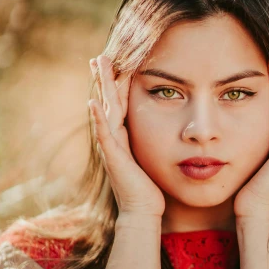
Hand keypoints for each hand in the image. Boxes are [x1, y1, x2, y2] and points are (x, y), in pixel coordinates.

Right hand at [89, 55, 165, 217]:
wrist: (143, 212)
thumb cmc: (152, 189)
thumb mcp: (156, 158)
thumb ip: (159, 143)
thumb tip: (175, 134)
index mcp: (125, 137)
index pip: (121, 104)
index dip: (118, 84)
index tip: (117, 63)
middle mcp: (115, 139)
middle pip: (108, 102)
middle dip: (105, 79)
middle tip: (99, 56)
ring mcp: (111, 147)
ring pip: (105, 111)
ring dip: (100, 88)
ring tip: (96, 66)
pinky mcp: (113, 157)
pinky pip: (105, 134)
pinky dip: (98, 119)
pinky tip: (93, 103)